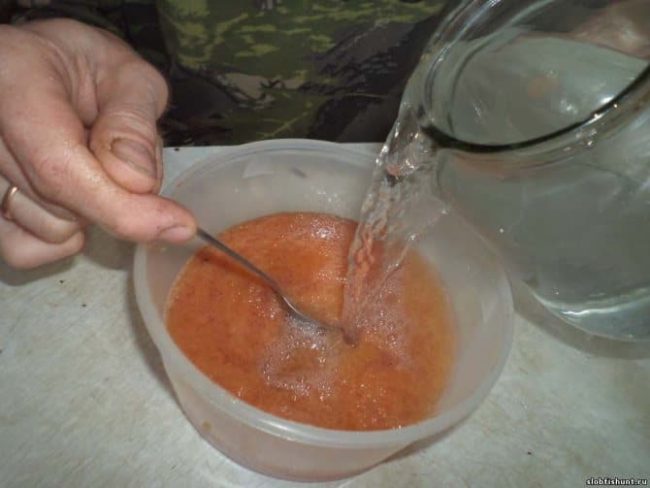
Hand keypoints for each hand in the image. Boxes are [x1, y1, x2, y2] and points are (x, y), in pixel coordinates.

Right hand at [0, 19, 195, 268]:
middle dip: (120, 195)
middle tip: (124, 155)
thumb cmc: (86, 68)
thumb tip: (137, 182)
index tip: (177, 224)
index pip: (58, 167)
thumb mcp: (128, 75)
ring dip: (91, 209)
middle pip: (62, 202)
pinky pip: (25, 250)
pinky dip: (60, 236)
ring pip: (50, 229)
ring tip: (87, 161)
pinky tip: (69, 196)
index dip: (121, 207)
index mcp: (12, 83)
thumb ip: (134, 122)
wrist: (42, 70)